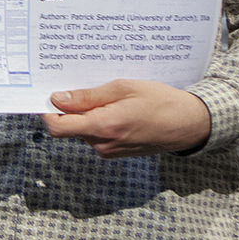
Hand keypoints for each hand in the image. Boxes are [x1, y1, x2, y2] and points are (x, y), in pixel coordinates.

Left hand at [42, 79, 210, 155]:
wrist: (190, 124)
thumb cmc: (160, 101)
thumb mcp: (123, 89)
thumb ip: (87, 97)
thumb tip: (57, 99)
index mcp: (103, 127)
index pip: (57, 127)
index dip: (48, 112)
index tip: (51, 95)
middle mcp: (102, 144)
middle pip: (69, 127)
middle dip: (70, 109)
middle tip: (84, 87)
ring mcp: (110, 151)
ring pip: (83, 131)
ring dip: (87, 114)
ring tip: (107, 97)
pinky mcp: (117, 152)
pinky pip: (97, 136)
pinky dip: (99, 122)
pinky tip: (115, 108)